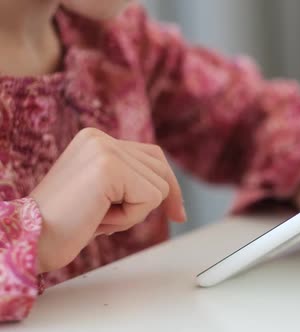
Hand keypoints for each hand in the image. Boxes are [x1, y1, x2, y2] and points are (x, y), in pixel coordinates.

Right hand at [30, 128, 184, 272]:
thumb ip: (128, 182)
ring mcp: (104, 149)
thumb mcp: (102, 195)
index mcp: (95, 140)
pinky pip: (150, 198)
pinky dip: (130, 218)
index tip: (178, 213)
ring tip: (98, 216)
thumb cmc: (64, 226)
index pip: (152, 156)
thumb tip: (169, 190)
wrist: (31, 241)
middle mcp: (100, 138)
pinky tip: (99, 219)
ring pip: (158, 186)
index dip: (168, 185)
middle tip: (132, 217)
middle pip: (160, 168)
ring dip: (134, 213)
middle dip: (154, 200)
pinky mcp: (109, 166)